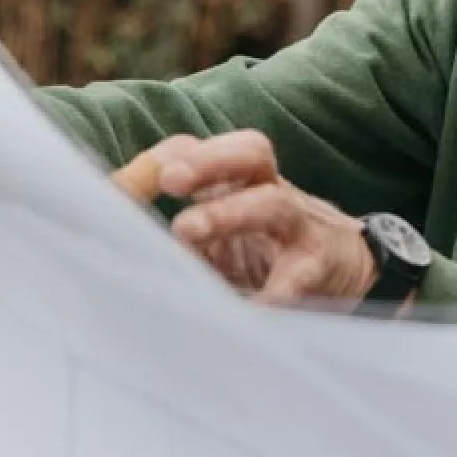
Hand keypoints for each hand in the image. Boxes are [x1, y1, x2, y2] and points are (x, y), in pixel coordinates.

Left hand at [113, 131, 375, 304]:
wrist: (348, 269)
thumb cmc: (267, 250)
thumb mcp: (220, 235)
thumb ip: (177, 235)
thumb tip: (109, 235)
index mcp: (238, 182)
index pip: (204, 150)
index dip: (172, 156)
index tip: (132, 178)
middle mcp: (270, 192)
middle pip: (251, 153)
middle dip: (208, 161)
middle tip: (169, 179)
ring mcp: (299, 226)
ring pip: (272, 203)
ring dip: (229, 213)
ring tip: (186, 231)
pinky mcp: (319, 265)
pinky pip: (298, 272)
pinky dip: (275, 290)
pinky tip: (250, 307)